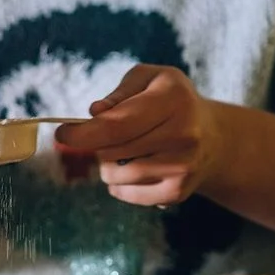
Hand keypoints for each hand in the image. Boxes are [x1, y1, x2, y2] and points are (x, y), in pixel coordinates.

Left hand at [55, 64, 219, 206]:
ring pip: (116, 176)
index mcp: (173, 99)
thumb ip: (119, 93)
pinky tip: (136, 168)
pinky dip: (120, 184)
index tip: (62, 134)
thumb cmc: (169, 100)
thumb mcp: (148, 80)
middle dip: (97, 145)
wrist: (212, 137)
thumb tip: (95, 113)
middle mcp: (184, 135)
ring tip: (125, 151)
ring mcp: (183, 167)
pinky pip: (127, 194)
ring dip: (108, 165)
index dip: (83, 133)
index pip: (118, 125)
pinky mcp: (177, 192)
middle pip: (112, 152)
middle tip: (106, 137)